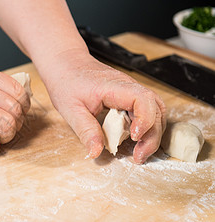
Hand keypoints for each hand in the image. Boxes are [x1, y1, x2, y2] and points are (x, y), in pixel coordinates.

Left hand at [43, 49, 165, 163]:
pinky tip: (135, 141)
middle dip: (152, 135)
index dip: (145, 119)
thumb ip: (85, 131)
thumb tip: (95, 152)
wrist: (66, 65)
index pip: (142, 99)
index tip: (135, 137)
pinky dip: (146, 128)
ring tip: (139, 152)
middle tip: (138, 156)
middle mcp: (128, 87)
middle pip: (155, 109)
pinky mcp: (129, 98)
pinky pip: (146, 112)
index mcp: (115, 87)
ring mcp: (131, 91)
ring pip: (156, 111)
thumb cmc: (67, 82)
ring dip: (152, 133)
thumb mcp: (71, 110)